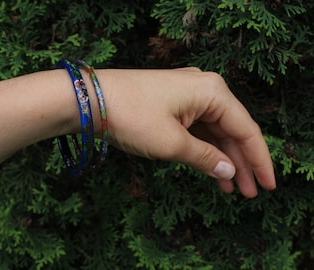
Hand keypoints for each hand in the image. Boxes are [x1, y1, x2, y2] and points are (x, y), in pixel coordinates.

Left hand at [96, 67, 275, 197]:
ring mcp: (187, 96)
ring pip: (214, 131)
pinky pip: (196, 129)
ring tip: (231, 188)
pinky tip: (210, 169)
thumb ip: (204, 157)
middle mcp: (204, 89)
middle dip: (241, 162)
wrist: (90, 100)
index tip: (268, 184)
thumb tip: (228, 171)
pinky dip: (203, 150)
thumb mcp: (171, 143)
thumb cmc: (130, 114)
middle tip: (250, 192)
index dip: (259, 160)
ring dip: (222, 159)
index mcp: (212, 91)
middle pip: (231, 130)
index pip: (246, 129)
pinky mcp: (172, 105)